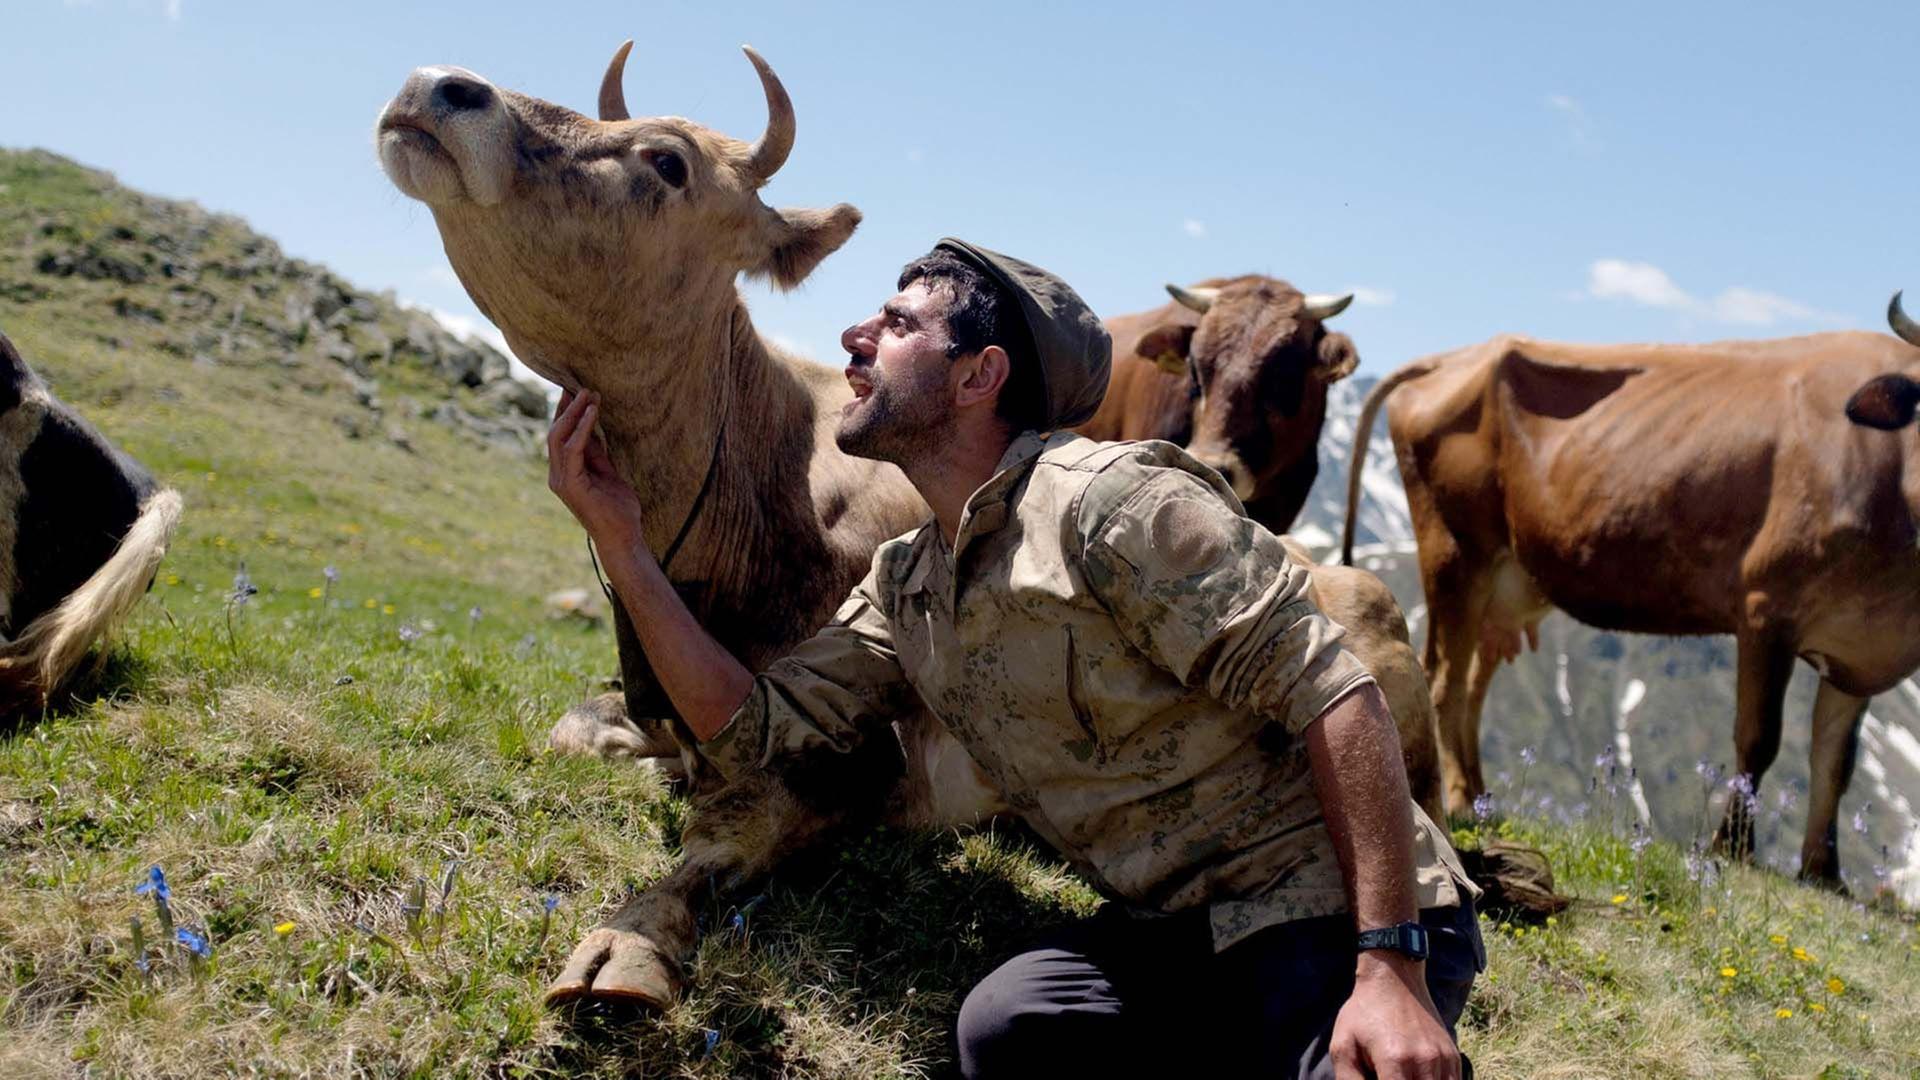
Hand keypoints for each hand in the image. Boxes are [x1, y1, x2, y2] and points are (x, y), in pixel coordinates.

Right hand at [547, 389, 646, 553]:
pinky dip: (582, 429)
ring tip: (588, 393)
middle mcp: (557, 475)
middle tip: (580, 385)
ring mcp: (561, 480)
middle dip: (567, 407)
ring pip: (559, 437)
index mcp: (565, 472)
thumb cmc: (618, 508)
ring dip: (574, 413)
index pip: (560, 436)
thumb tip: (591, 426)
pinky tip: (592, 413)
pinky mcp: (571, 485)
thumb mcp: (607, 472)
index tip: (576, 391)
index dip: (566, 412)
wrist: (623, 536)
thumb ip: (596, 452)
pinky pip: (573, 450)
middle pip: (555, 432)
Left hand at [1329, 956, 1459, 1079]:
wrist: (1394, 978)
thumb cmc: (1363, 1013)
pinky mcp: (1453, 1054)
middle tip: (1387, 1075)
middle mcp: (1424, 1060)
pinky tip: (1417, 1077)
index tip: (1377, 1079)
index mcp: (1394, 1059)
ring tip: (1401, 1074)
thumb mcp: (1342, 1045)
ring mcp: (1443, 1058)